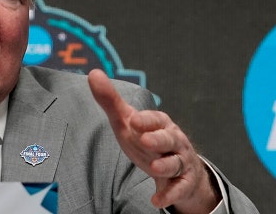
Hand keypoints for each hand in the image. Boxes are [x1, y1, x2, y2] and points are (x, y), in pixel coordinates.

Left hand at [87, 69, 219, 212]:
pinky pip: (178, 188)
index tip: (134, 120)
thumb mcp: (128, 121)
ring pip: (175, 163)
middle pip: (169, 139)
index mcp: (160, 123)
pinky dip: (169, 195)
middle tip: (146, 141)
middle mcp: (173, 141)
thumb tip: (93, 74)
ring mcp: (179, 161)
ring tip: (153, 169)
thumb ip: (110, 100)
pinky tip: (156, 201)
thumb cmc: (148, 138)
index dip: (146, 120)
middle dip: (159, 140)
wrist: (178, 167)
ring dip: (165, 166)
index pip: (155, 119)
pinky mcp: (183, 181)